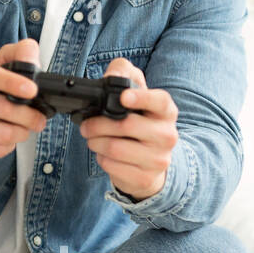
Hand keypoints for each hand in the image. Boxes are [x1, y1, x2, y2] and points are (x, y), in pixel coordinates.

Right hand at [0, 39, 46, 176]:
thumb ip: (19, 55)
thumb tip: (32, 58)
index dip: (11, 81)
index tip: (32, 90)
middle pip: (4, 109)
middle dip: (30, 116)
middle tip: (39, 119)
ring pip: (4, 134)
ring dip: (21, 133)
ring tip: (20, 128)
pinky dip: (8, 146)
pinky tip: (2, 138)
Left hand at [79, 58, 178, 200]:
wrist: (151, 162)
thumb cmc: (139, 123)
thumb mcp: (134, 94)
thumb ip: (123, 73)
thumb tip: (112, 74)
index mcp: (166, 112)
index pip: (159, 101)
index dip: (141, 98)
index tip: (122, 97)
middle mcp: (167, 135)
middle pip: (126, 125)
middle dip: (97, 124)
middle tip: (86, 125)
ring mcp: (158, 159)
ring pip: (115, 148)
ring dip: (95, 142)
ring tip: (92, 138)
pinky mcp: (145, 178)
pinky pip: (112, 166)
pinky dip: (101, 158)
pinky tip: (104, 154)